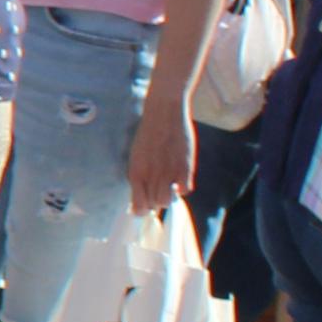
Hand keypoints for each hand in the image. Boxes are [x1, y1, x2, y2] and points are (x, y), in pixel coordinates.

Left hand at [127, 91, 197, 216]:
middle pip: (153, 205)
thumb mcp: (137, 155)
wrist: (164, 112)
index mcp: (135, 172)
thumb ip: (139, 175)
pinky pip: (186, 190)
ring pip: (167, 201)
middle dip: (155, 202)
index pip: (137, 206)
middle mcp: (150, 175)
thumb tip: (140, 194)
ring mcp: (168, 172)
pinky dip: (183, 187)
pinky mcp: (185, 167)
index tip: (144, 206)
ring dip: (169, 197)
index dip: (141, 209)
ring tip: (169, 185)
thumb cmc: (149, 133)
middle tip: (158, 190)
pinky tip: (180, 177)